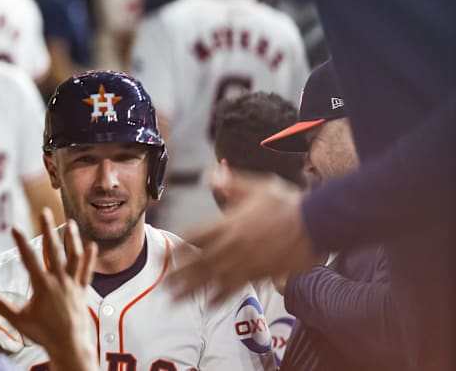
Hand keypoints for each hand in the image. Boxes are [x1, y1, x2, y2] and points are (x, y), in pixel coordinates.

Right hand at [0, 208, 97, 370]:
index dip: (21, 242)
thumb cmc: (44, 333)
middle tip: (45, 212)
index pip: (29, 259)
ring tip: (71, 223)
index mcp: (42, 286)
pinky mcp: (82, 290)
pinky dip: (90, 258)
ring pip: (73, 256)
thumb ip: (2, 305)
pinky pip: (87, 271)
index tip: (15, 227)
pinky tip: (92, 245)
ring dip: (72, 239)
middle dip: (48, 229)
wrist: (69, 344)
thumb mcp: (19, 320)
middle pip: (53, 250)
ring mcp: (72, 284)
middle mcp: (59, 281)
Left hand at [167, 171, 318, 305]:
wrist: (314, 223)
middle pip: (197, 264)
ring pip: (211, 280)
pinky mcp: (257, 274)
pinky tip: (207, 306)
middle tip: (163, 286)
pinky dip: (218, 298)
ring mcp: (244, 262)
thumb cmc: (286, 203)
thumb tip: (211, 173)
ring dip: (191, 291)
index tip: (168, 253)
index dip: (179, 246)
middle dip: (179, 276)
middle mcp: (231, 246)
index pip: (194, 237)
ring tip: (174, 300)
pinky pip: (234, 289)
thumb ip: (231, 183)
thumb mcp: (257, 186)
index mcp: (227, 224)